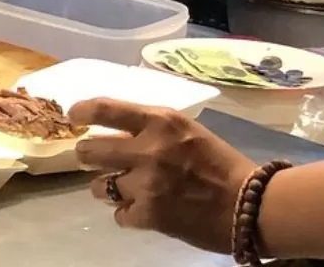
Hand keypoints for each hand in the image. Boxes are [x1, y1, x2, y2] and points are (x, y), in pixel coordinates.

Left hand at [70, 99, 259, 253]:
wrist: (250, 205)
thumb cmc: (221, 164)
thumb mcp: (187, 132)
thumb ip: (151, 129)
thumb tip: (115, 132)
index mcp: (161, 121)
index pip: (106, 108)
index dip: (82, 111)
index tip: (72, 115)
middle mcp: (149, 149)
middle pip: (91, 150)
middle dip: (87, 156)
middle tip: (92, 159)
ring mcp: (147, 184)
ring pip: (100, 186)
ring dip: (106, 187)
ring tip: (120, 188)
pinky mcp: (150, 215)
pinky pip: (120, 214)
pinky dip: (127, 213)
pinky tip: (142, 210)